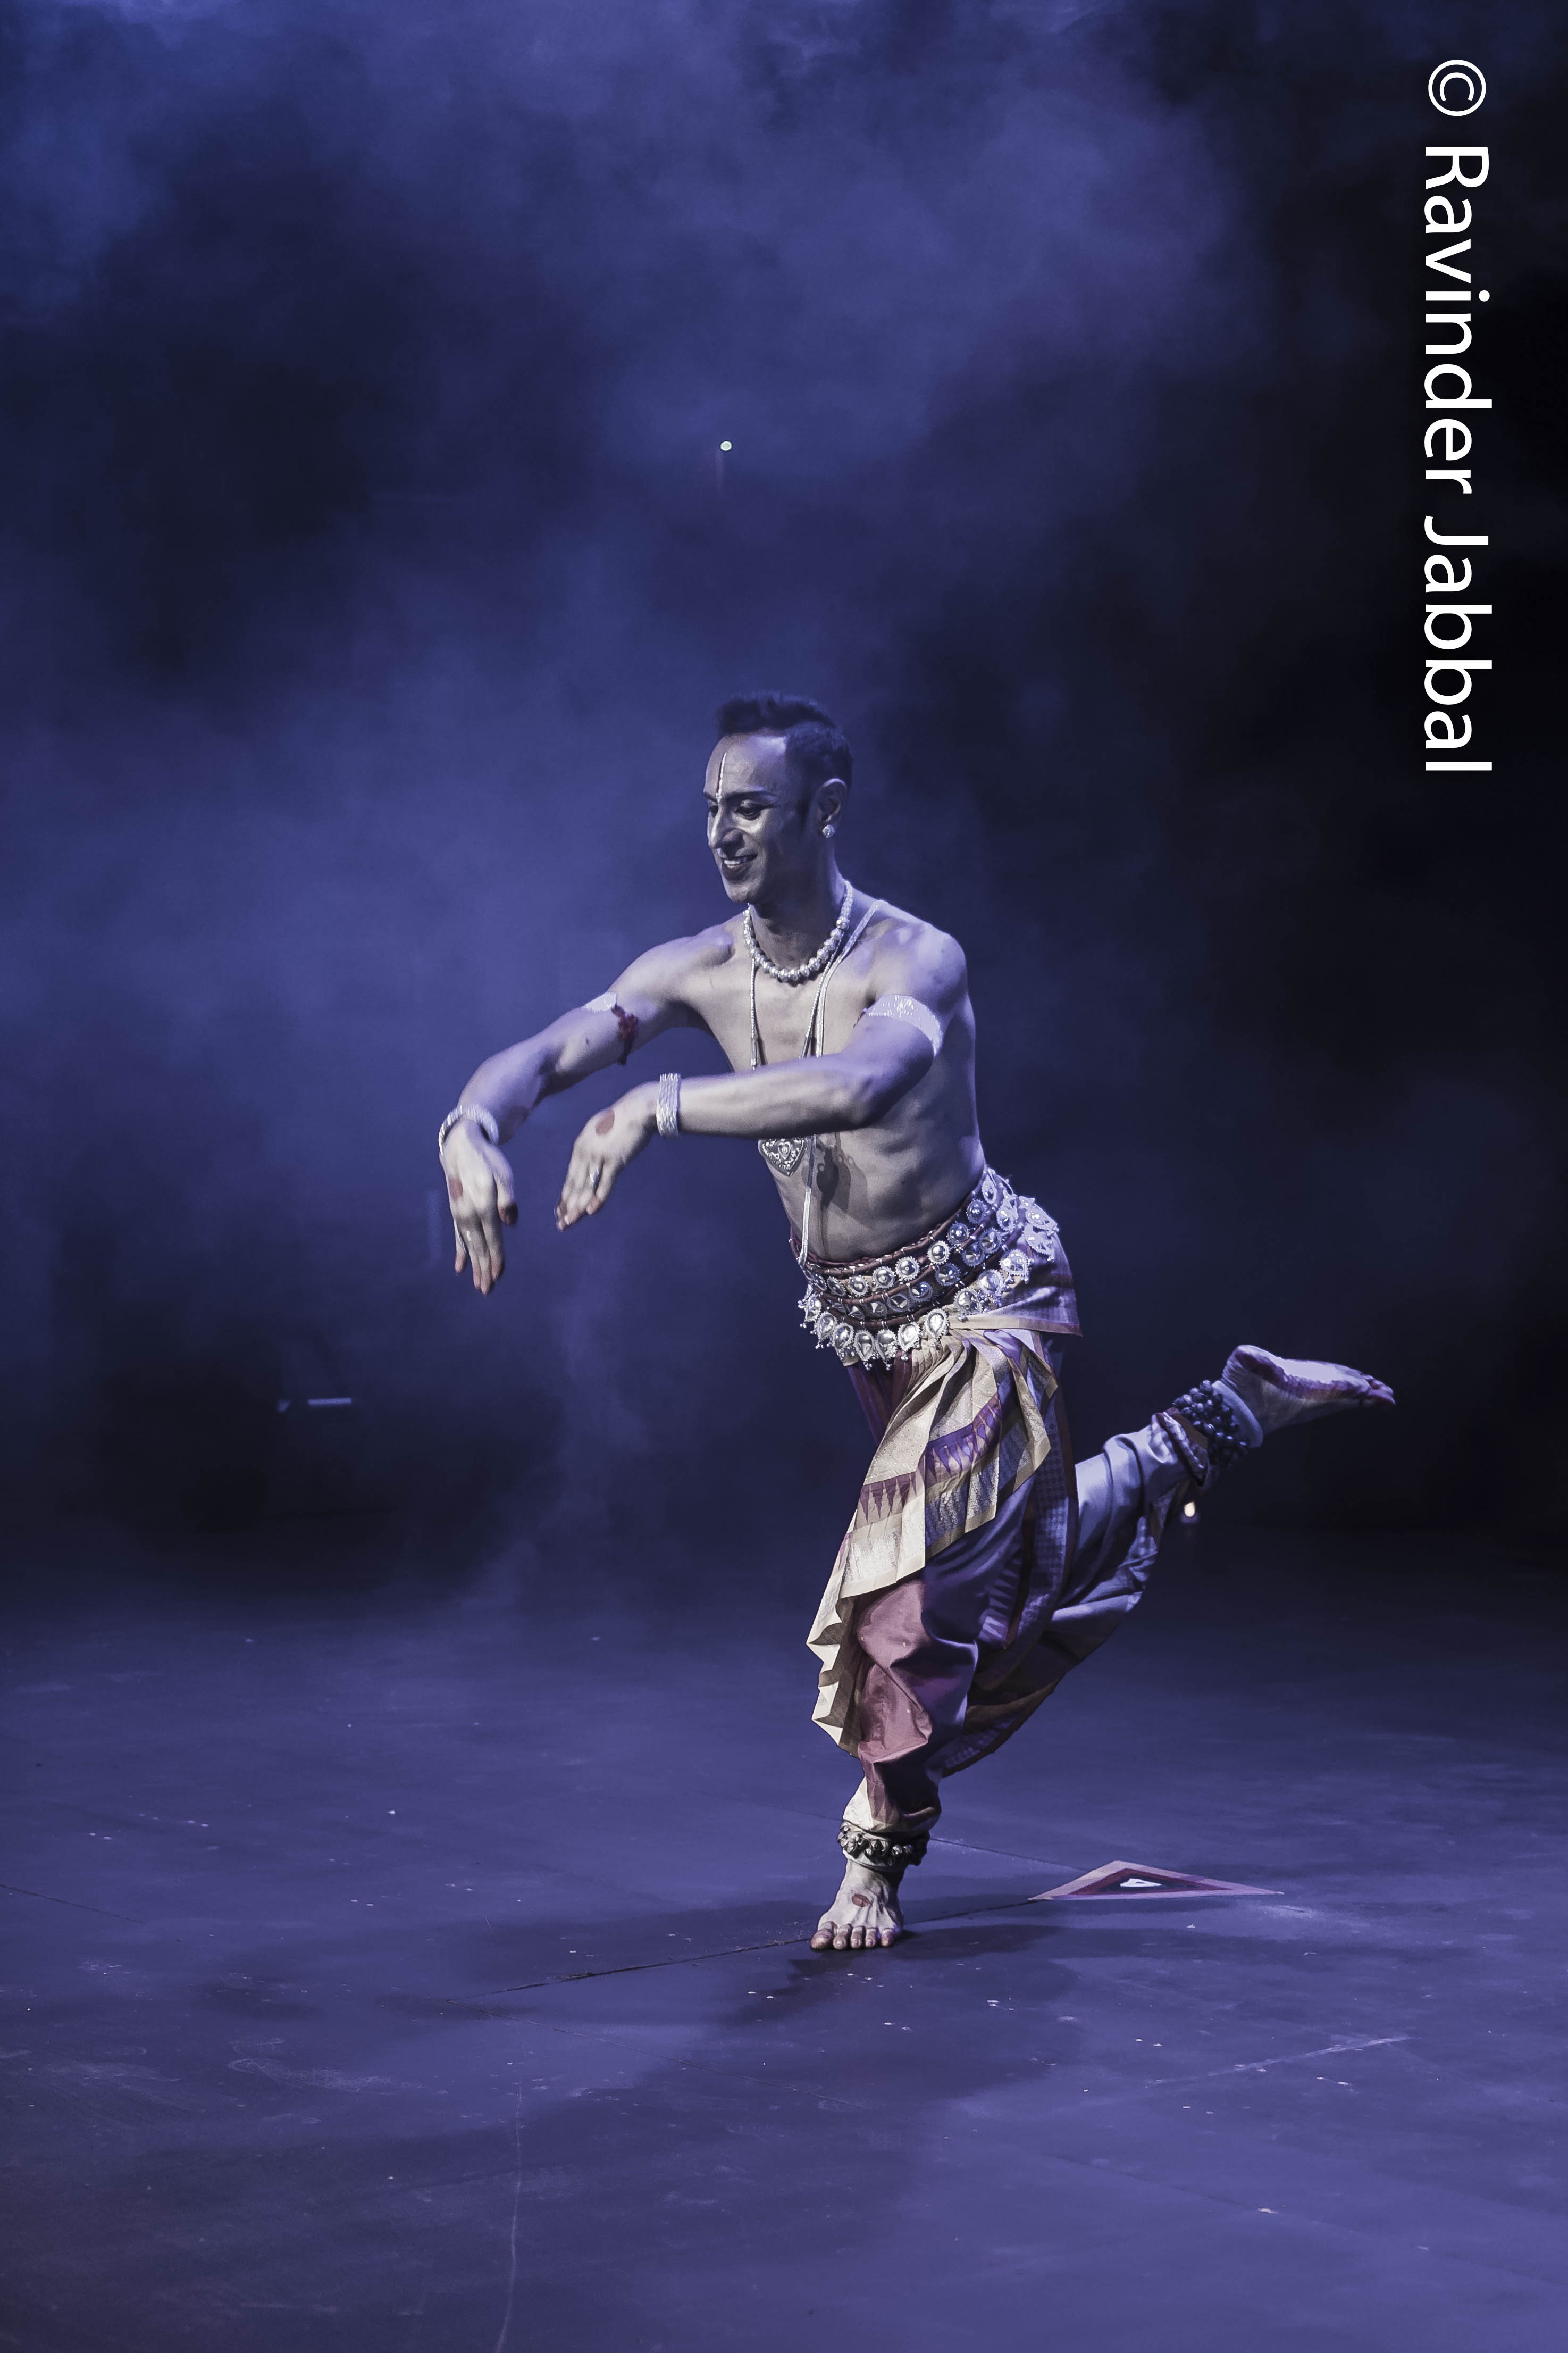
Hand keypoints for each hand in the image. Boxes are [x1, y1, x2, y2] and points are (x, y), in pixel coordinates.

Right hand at [441, 1122, 517, 1293]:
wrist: (461, 1147)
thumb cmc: (488, 1161)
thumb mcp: (502, 1174)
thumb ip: (507, 1198)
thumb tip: (510, 1223)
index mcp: (483, 1206)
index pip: (492, 1238)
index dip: (496, 1258)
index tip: (498, 1276)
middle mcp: (469, 1214)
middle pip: (479, 1246)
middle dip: (483, 1269)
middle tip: (487, 1290)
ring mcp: (460, 1214)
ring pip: (468, 1245)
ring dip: (473, 1265)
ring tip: (478, 1284)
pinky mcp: (456, 1212)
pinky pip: (457, 1237)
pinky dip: (460, 1252)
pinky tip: (460, 1268)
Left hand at [556, 1086, 655, 1228]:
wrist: (637, 1109)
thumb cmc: (621, 1121)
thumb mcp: (599, 1133)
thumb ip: (592, 1149)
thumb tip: (589, 1163)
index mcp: (580, 1147)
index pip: (570, 1177)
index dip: (564, 1196)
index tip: (559, 1212)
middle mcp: (585, 1152)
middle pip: (574, 1185)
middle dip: (567, 1206)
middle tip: (561, 1224)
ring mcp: (599, 1156)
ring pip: (586, 1187)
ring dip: (578, 1207)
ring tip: (570, 1222)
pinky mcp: (615, 1160)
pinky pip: (605, 1183)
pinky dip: (598, 1198)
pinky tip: (591, 1211)